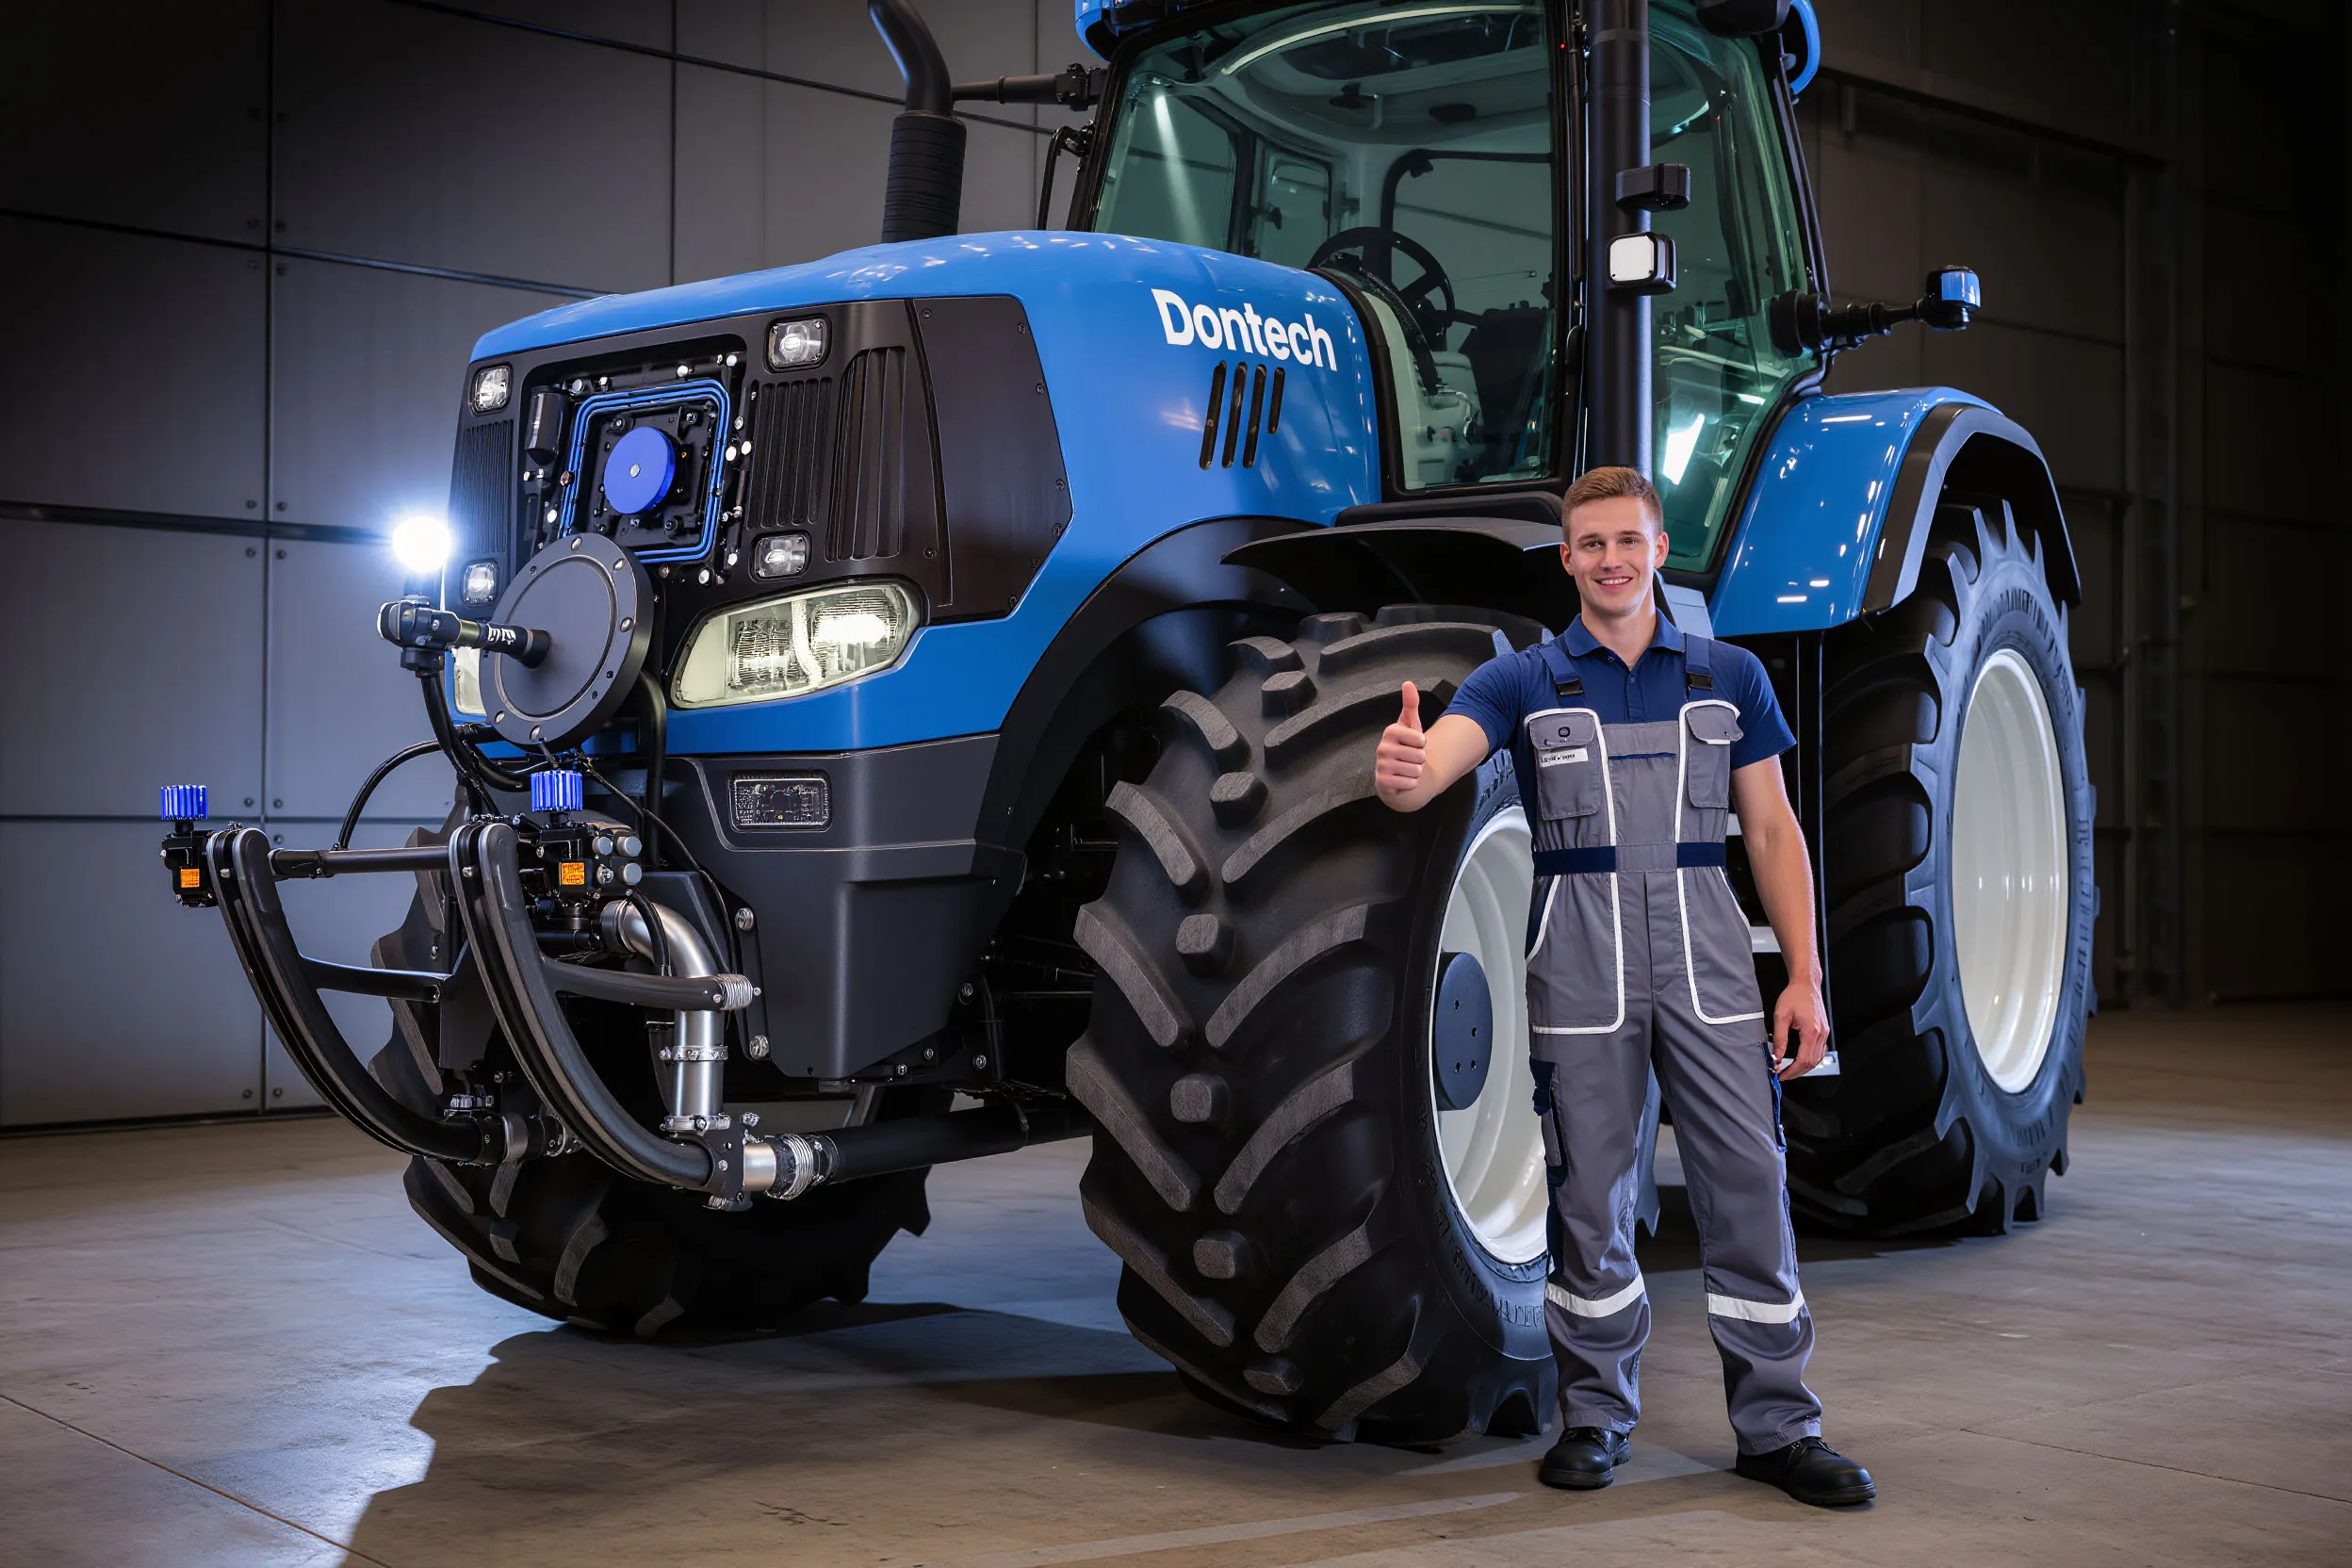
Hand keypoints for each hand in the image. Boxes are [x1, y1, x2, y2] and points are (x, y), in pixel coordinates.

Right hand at [1373, 682, 1425, 804]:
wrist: (1399, 774)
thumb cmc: (1407, 747)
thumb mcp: (1411, 725)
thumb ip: (1411, 704)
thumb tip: (1408, 683)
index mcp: (1390, 732)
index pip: (1420, 740)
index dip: (1422, 744)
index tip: (1415, 744)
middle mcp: (1382, 748)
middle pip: (1420, 756)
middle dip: (1420, 760)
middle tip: (1411, 759)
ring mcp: (1381, 766)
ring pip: (1416, 771)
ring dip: (1416, 773)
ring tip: (1407, 769)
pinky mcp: (1382, 783)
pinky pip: (1410, 784)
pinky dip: (1411, 784)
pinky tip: (1403, 780)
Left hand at [1771, 981, 1829, 1080]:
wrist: (1806, 984)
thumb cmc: (1794, 996)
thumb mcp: (1781, 1016)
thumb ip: (1779, 1038)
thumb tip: (1776, 1056)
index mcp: (1811, 1031)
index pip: (1804, 1060)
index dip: (1792, 1071)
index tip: (1781, 1074)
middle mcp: (1821, 1034)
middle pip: (1812, 1063)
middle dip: (1797, 1072)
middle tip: (1783, 1074)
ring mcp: (1824, 1033)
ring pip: (1818, 1058)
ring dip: (1804, 1067)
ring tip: (1789, 1069)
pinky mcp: (1824, 1031)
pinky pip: (1820, 1051)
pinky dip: (1811, 1059)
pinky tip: (1800, 1060)